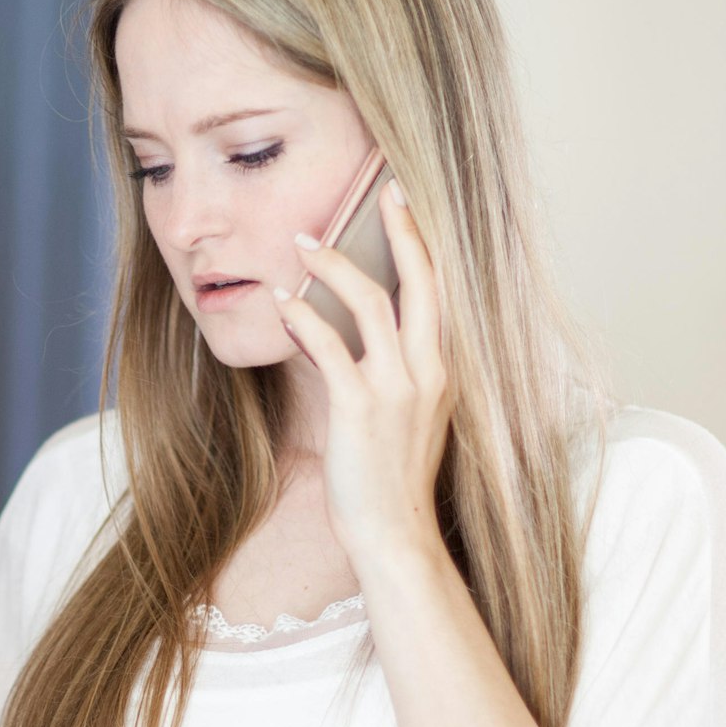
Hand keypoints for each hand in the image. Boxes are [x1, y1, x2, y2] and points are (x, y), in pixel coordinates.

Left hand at [274, 176, 453, 562]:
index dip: (425, 245)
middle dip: (400, 231)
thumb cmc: (393, 484)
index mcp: (443, 373)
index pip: (440, 293)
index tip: (407, 206)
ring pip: (372, 303)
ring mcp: (397, 389)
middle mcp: (428, 372)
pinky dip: (303, 316)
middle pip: (421, 281)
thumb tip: (356, 341)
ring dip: (336, 266)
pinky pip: (329, 346)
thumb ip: (397, 378)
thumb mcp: (409, 422)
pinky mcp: (360, 408)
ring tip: (303, 244)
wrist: (396, 535)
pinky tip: (282, 301)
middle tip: (380, 191)